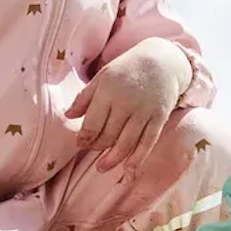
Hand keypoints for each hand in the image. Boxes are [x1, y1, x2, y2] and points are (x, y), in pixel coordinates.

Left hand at [65, 37, 189, 172]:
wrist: (163, 61)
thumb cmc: (127, 70)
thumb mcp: (103, 77)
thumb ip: (84, 97)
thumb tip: (67, 116)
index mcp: (108, 92)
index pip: (92, 123)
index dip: (84, 138)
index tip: (80, 144)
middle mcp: (125, 103)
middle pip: (108, 136)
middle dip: (97, 147)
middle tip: (93, 149)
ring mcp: (144, 112)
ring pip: (126, 143)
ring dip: (112, 159)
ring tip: (102, 168)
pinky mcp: (159, 118)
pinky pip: (147, 143)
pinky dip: (138, 158)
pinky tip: (129, 168)